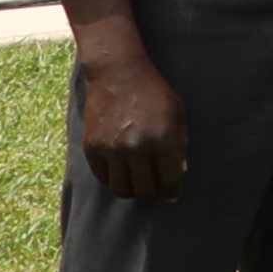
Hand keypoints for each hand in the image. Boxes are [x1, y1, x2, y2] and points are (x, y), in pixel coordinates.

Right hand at [68, 0, 189, 203]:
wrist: (118, 74)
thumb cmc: (154, 93)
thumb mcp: (177, 114)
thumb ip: (179, 144)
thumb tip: (178, 174)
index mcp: (163, 139)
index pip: (170, 179)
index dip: (172, 192)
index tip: (172, 196)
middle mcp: (137, 147)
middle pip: (145, 189)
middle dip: (153, 196)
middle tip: (155, 194)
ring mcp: (112, 149)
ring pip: (121, 189)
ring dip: (131, 192)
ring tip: (138, 187)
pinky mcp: (93, 147)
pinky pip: (103, 177)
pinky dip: (113, 180)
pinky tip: (121, 175)